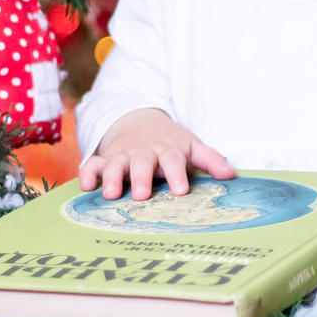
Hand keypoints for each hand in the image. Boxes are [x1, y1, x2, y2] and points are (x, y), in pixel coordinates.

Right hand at [78, 109, 234, 199]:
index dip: (177, 175)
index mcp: (168, 151)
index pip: (174, 162)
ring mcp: (122, 155)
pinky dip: (87, 174)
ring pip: (115, 165)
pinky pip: (92, 165)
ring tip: (111, 195)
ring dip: (111, 178)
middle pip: (142, 164)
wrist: (140, 121)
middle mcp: (144, 153)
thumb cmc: (170, 142)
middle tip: (141, 195)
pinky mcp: (104, 159)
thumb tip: (231, 175)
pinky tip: (86, 187)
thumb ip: (211, 160)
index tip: (181, 191)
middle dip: (141, 178)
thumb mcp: (192, 146)